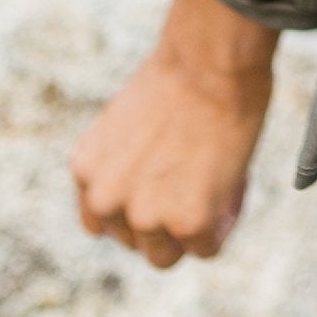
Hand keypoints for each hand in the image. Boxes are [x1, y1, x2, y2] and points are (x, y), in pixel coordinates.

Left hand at [70, 0, 277, 268]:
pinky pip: (207, 248)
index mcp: (85, 172)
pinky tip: (231, 192)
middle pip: (135, 242)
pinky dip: (222, 227)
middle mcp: (105, 200)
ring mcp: (146, 216)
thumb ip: (127, 164)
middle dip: (164, 223)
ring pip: (167, 255)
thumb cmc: (183, 75)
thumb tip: (153, 190)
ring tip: (216, 190)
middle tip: (196, 190)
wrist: (211, 61)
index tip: (163, 193)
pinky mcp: (188, 223)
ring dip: (190, 231)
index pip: (102, 221)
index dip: (137, 208)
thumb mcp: (129, 123)